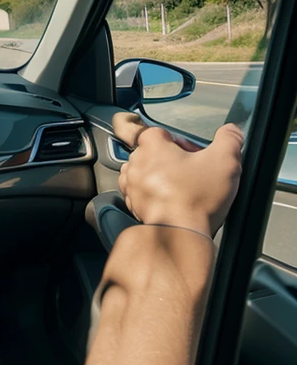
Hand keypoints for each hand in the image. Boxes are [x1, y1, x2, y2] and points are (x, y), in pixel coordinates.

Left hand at [113, 112, 243, 236]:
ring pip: (143, 172)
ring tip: (181, 188)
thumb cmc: (197, 198)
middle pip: (151, 152)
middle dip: (170, 160)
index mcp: (152, 146)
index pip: (159, 132)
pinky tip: (171, 202)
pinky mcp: (133, 204)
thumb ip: (229, 139)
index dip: (178, 141)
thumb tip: (231, 130)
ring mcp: (131, 185)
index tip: (191, 153)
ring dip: (159, 177)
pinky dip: (153, 196)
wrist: (182, 233)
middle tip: (190, 173)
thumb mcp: (225, 161)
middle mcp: (136, 163)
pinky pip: (140, 193)